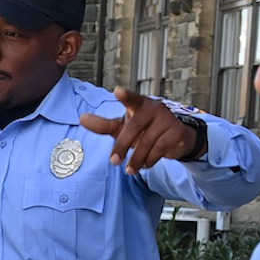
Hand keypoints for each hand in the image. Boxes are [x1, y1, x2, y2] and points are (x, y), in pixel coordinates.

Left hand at [78, 88, 202, 174]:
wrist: (176, 137)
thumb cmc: (144, 129)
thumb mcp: (123, 126)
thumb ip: (104, 124)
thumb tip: (82, 119)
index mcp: (139, 104)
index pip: (131, 98)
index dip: (125, 96)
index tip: (117, 91)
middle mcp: (154, 108)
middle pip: (133, 128)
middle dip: (121, 146)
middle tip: (114, 161)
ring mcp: (167, 119)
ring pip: (146, 142)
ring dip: (136, 159)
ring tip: (130, 168)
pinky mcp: (176, 132)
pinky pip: (159, 150)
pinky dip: (149, 161)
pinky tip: (144, 164)